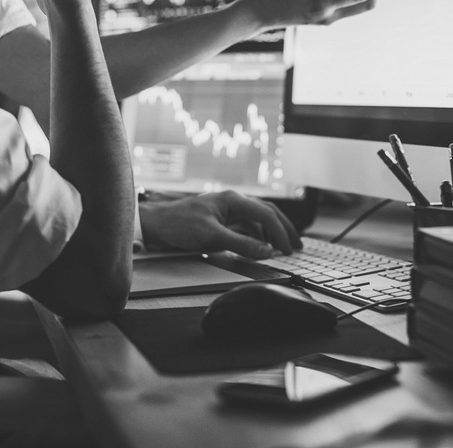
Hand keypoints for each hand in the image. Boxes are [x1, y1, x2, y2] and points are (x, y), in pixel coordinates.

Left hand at [139, 191, 302, 258]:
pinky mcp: (221, 218)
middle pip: (267, 212)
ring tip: (283, 246)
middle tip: (297, 245)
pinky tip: (261, 245)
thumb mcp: (212, 237)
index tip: (287, 250)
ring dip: (272, 232)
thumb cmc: (178, 225)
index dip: (280, 233)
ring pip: (258, 218)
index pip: (266, 215)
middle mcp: (233, 201)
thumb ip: (241, 244)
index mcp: (233, 200)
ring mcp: (227, 209)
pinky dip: (258, 235)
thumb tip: (267, 252)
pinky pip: (247, 224)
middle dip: (283, 229)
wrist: (155, 224)